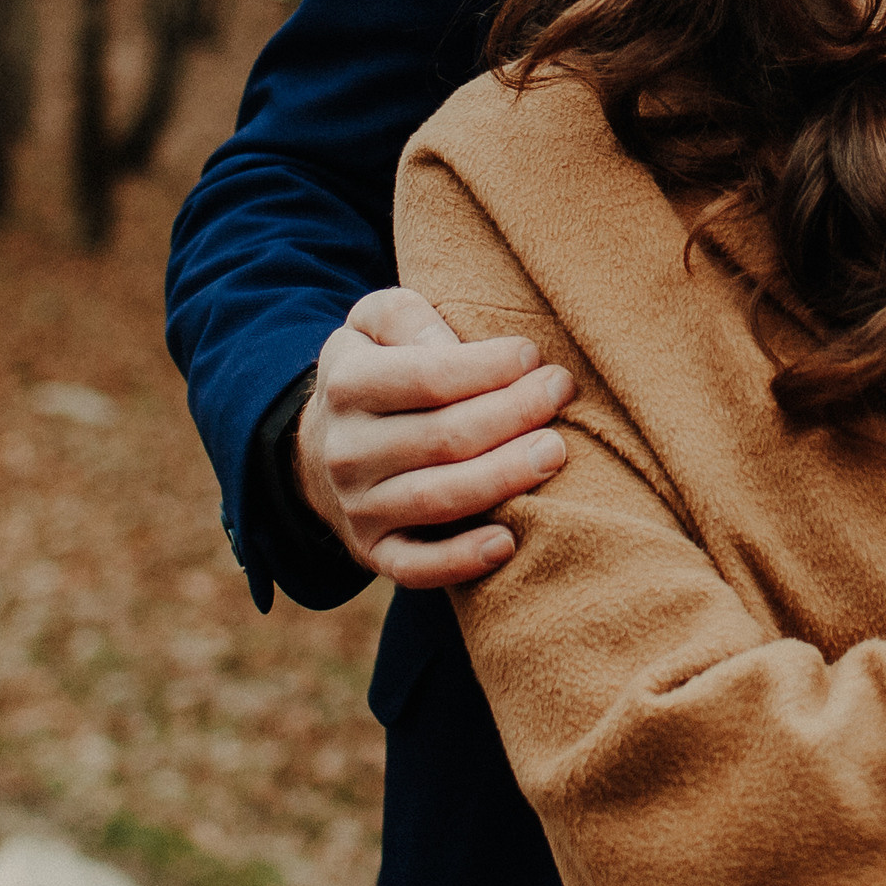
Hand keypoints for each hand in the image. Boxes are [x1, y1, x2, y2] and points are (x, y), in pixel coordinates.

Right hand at [295, 288, 574, 588]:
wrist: (325, 445)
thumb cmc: (380, 367)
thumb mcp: (377, 321)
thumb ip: (410, 318)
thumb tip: (453, 345)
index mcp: (348, 385)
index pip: (429, 378)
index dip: (489, 368)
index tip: (532, 355)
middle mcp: (347, 450)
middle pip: (444, 438)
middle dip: (514, 413)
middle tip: (561, 391)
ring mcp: (358, 506)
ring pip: (439, 498)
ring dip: (504, 477)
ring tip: (555, 452)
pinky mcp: (373, 551)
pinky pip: (415, 568)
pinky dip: (460, 561)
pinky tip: (507, 543)